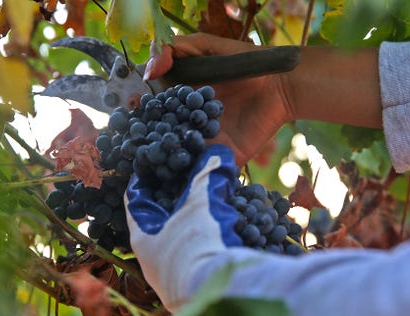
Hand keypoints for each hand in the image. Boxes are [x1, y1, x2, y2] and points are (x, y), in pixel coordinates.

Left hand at [125, 144, 241, 311]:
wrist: (222, 298)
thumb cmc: (198, 246)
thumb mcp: (202, 204)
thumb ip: (209, 176)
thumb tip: (218, 152)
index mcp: (143, 237)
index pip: (135, 200)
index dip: (142, 178)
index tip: (150, 162)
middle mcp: (154, 258)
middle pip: (159, 219)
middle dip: (174, 197)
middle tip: (185, 176)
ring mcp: (176, 274)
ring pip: (182, 236)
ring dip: (195, 217)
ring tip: (211, 198)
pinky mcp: (199, 283)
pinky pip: (201, 251)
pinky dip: (212, 235)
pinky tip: (229, 225)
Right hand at [144, 33, 294, 165]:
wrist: (279, 85)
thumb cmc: (243, 63)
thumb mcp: (205, 47)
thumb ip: (174, 50)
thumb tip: (148, 70)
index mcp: (181, 99)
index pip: (154, 108)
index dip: (141, 111)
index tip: (130, 112)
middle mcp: (189, 122)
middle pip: (162, 134)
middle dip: (148, 139)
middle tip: (135, 142)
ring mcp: (205, 142)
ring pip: (178, 154)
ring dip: (164, 159)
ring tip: (150, 162)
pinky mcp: (222, 156)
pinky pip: (202, 167)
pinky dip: (189, 172)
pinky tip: (174, 174)